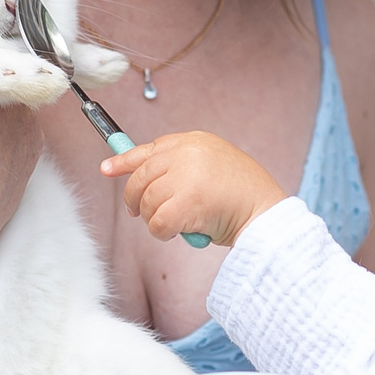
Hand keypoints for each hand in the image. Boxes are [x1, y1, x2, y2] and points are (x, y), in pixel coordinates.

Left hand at [101, 132, 286, 246]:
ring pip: (148, 202)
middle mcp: (189, 153)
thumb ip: (183, 167)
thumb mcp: (212, 168)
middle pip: (142, 177)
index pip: (150, 148)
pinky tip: (181, 232)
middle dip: (135, 199)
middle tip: (139, 213)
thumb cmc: (243, 198)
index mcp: (196, 141)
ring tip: (177, 224)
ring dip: (156, 219)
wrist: (267, 216)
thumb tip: (147, 182)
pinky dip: (164, 233)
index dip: (125, 160)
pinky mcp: (186, 202)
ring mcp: (187, 176)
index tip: (107, 169)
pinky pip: (157, 223)